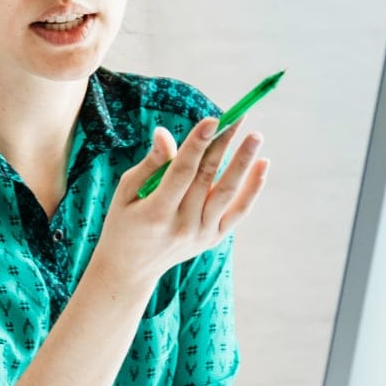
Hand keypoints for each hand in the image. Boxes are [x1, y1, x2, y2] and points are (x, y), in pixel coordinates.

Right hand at [92, 118, 268, 289]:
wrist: (131, 268)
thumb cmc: (124, 222)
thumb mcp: (126, 192)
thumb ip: (150, 164)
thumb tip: (165, 133)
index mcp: (156, 212)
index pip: (181, 172)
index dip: (198, 144)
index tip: (212, 120)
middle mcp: (182, 225)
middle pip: (207, 177)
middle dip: (223, 145)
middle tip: (237, 116)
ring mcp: (201, 234)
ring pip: (227, 193)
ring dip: (243, 162)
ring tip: (256, 136)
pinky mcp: (213, 238)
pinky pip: (237, 211)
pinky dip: (252, 190)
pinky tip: (262, 165)